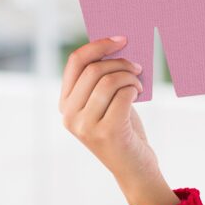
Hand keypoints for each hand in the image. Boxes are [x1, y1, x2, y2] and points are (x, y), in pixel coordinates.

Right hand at [60, 37, 178, 204]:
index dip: (98, 45)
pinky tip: (138, 94)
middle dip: (120, 62)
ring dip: (131, 76)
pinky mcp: (107, 132)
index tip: (121, 38)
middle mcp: (70, 115)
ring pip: (110, 80)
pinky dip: (135, 88)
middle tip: (137, 66)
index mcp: (65, 104)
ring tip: (138, 84)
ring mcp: (86, 126)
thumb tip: (118, 44)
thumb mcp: (106, 102)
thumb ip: (103, 79)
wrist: (134, 166)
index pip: (75, 62)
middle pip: (94, 69)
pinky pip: (124, 94)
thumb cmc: (122, 128)